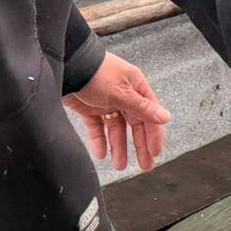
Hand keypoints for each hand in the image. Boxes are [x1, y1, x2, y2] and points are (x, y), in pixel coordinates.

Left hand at [64, 52, 170, 172]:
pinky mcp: (89, 107)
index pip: (150, 115)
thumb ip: (143, 108)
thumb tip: (165, 117)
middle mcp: (123, 95)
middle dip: (139, 146)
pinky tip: (101, 153)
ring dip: (118, 147)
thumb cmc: (95, 72)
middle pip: (135, 125)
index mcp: (136, 87)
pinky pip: (96, 127)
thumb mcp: (122, 92)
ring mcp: (106, 101)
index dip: (154, 134)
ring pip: (116, 128)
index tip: (155, 152)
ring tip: (119, 165)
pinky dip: (99, 140)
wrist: (65, 64)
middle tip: (145, 166)